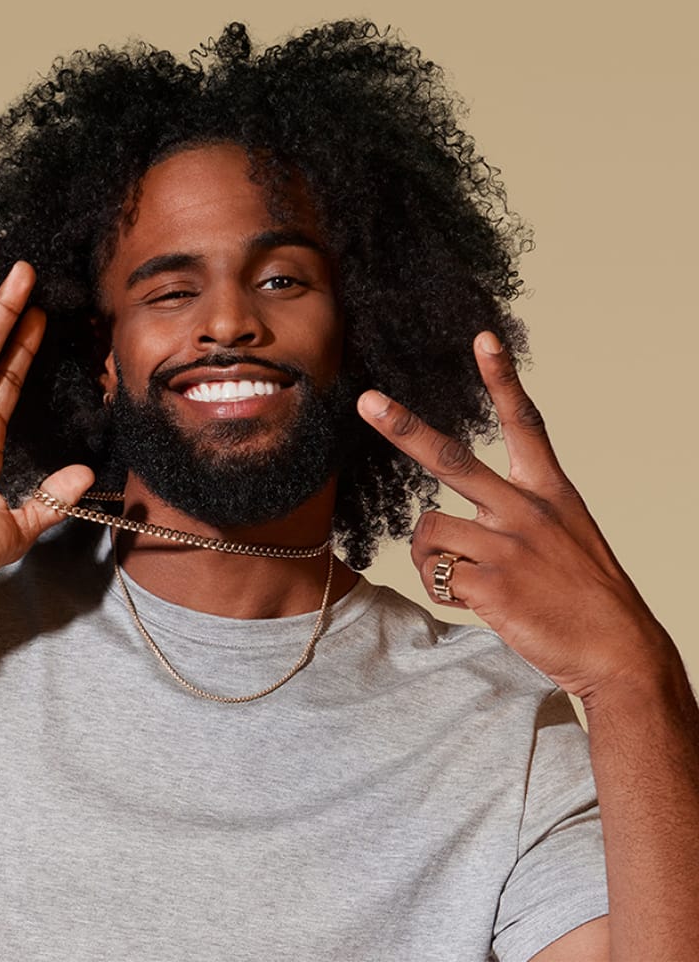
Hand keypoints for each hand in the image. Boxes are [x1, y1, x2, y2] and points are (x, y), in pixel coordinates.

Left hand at [357, 331, 673, 705]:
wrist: (619, 651)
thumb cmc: (587, 595)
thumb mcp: (567, 534)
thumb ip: (518, 513)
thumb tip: (455, 516)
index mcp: (549, 490)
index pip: (524, 421)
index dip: (503, 377)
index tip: (483, 337)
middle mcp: (526, 508)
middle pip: (450, 457)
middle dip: (402, 427)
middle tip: (367, 400)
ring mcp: (508, 545)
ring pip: (428, 529)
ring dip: (430, 555)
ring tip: (464, 575)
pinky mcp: (492, 584)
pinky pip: (435, 575)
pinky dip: (444, 590)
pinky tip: (475, 601)